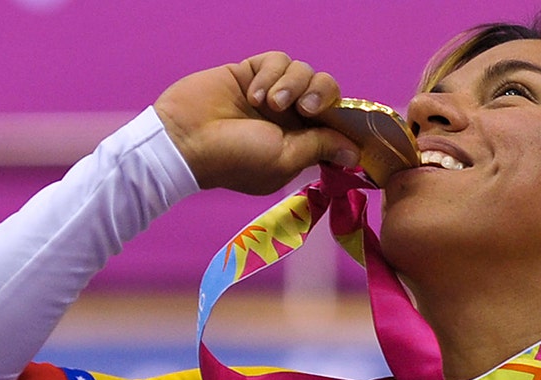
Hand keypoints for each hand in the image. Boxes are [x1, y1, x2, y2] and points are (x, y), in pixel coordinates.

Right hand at [154, 51, 360, 194]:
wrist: (185, 139)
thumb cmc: (234, 158)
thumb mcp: (285, 158)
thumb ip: (320, 147)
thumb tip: (354, 153)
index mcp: (301, 144)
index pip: (336, 123)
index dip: (345, 118)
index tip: (346, 120)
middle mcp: (290, 118)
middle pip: (326, 91)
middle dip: (321, 95)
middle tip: (304, 109)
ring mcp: (272, 93)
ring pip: (304, 71)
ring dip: (291, 85)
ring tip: (269, 103)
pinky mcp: (253, 72)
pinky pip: (278, 60)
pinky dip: (270, 74)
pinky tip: (252, 94)